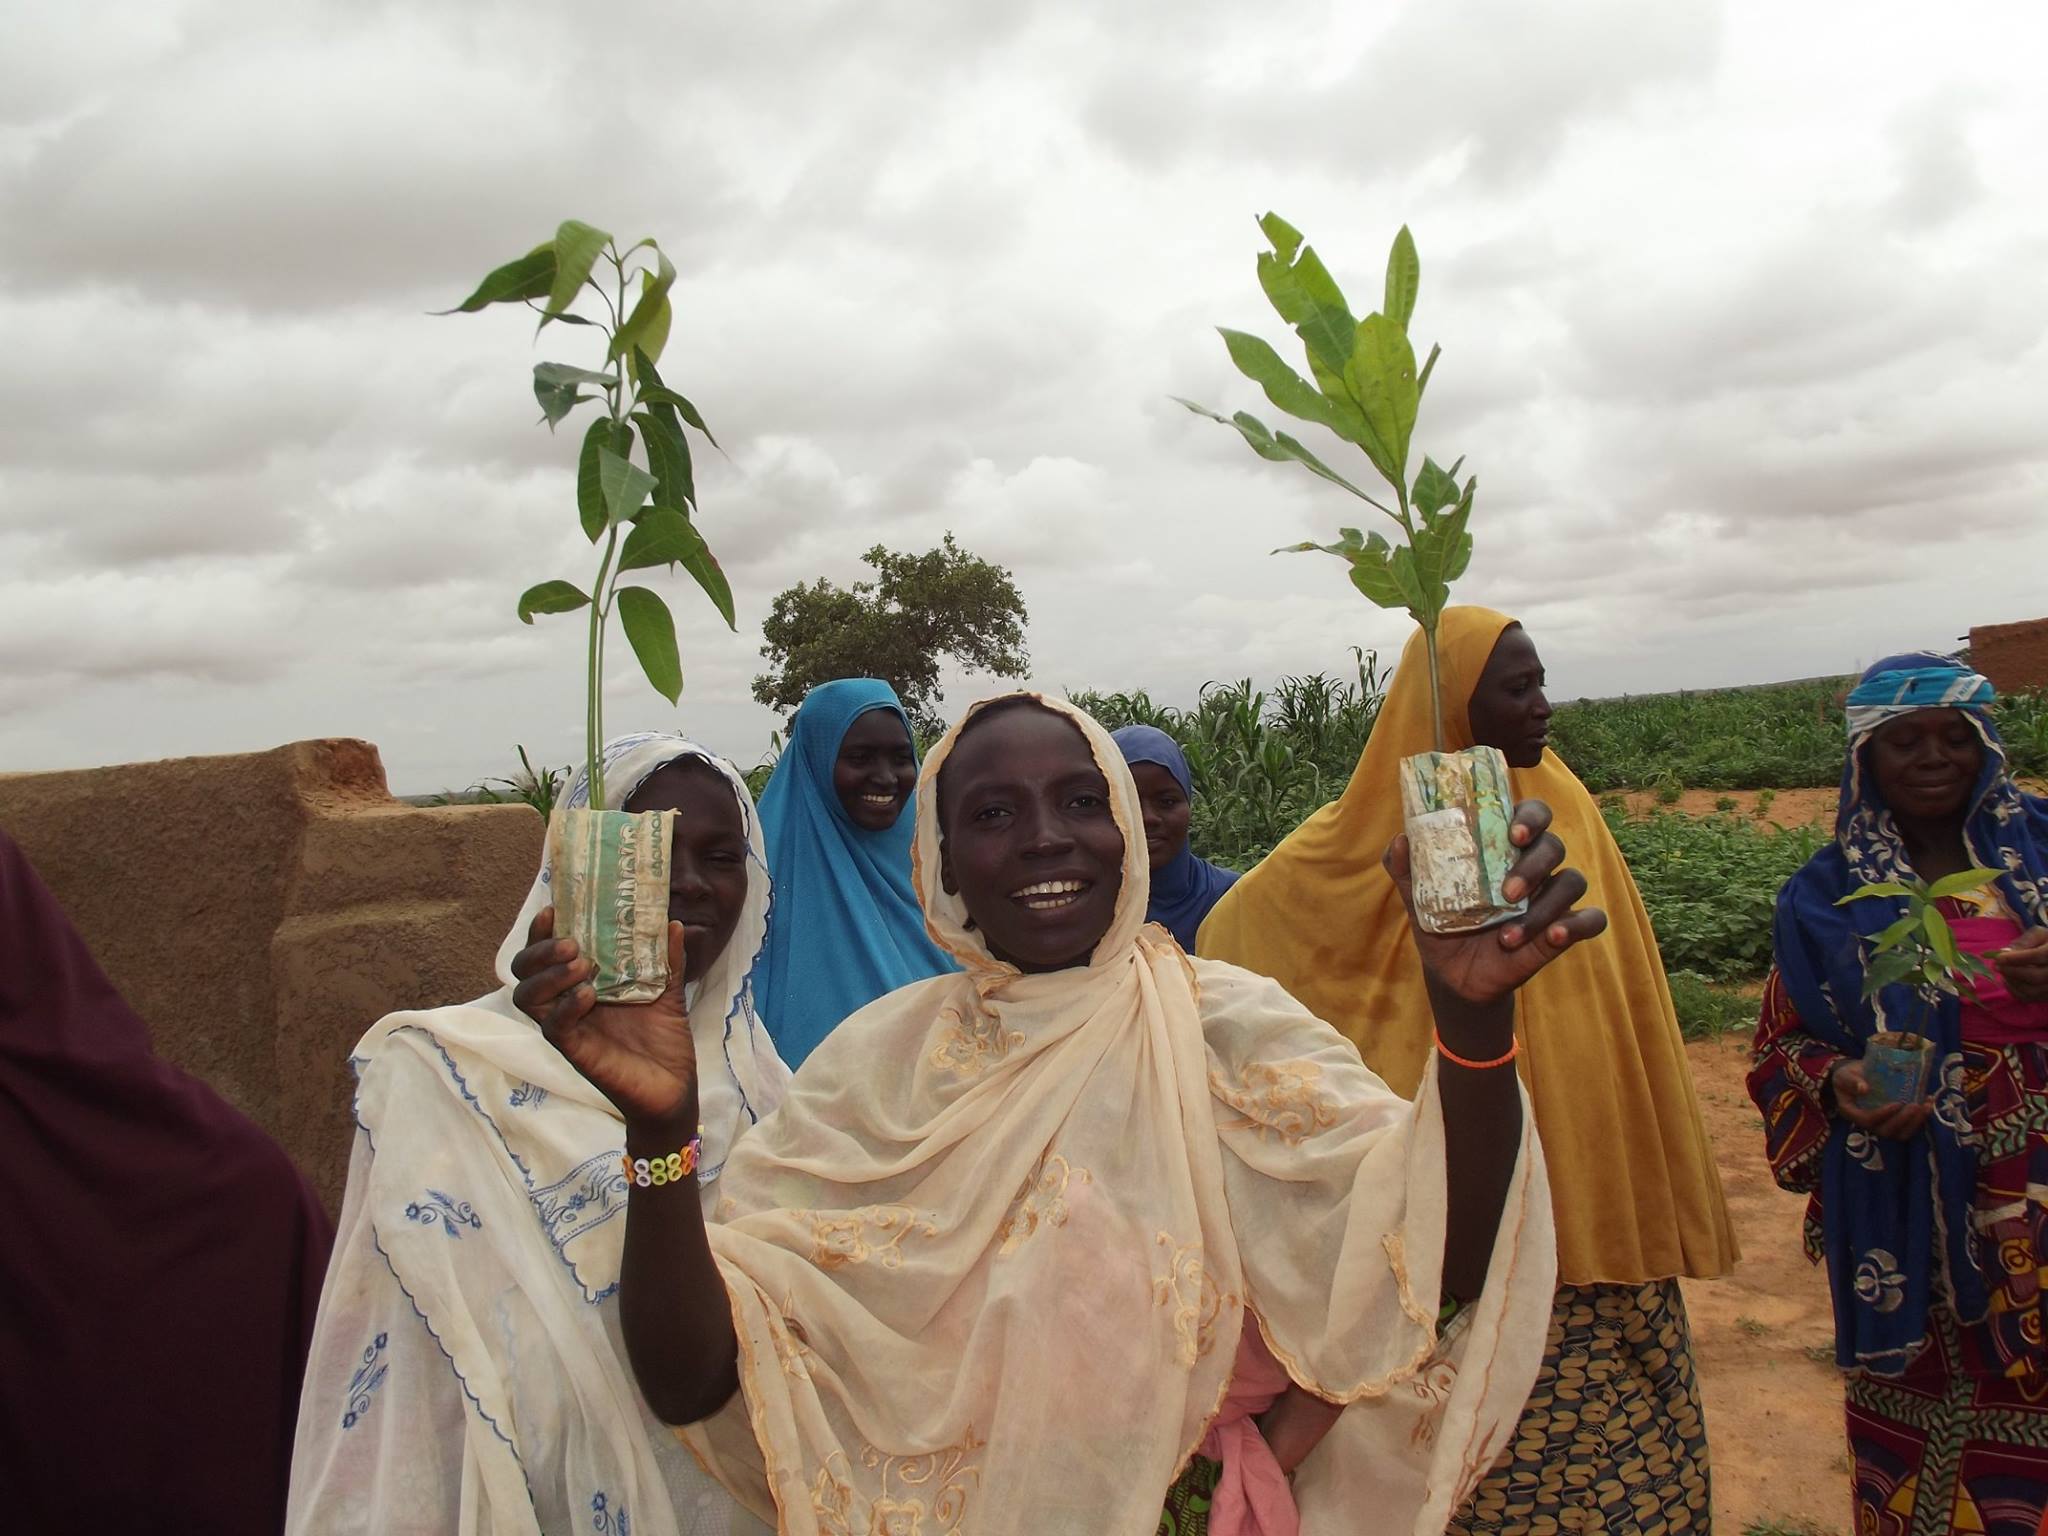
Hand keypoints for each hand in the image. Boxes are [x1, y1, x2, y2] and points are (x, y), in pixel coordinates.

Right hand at [514, 907, 698, 1128]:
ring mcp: (569, 1029)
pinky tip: (588, 995)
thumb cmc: (664, 1041)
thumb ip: (667, 959)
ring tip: (579, 963)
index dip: (541, 932)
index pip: (544, 955)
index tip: (553, 909)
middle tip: (571, 943)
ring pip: (527, 998)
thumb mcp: (668, 992)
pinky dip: (565, 1008)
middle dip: (539, 950)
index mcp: (582, 985)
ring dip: (548, 975)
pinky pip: (553, 1028)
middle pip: (524, 972)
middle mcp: (567, 1005)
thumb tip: (672, 921)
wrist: (675, 1089)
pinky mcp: (577, 1052)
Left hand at [1385, 799, 1608, 1007]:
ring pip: (1572, 882)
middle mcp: (1533, 866)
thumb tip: (1401, 841)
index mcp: (1503, 847)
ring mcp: (1551, 898)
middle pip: (1553, 845)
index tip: (1513, 834)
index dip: (1530, 817)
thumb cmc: (1442, 922)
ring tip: (1507, 935)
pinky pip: (1592, 920)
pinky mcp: (1563, 930)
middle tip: (1507, 892)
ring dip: (1546, 906)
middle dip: (1534, 865)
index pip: (1531, 814)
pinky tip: (1554, 937)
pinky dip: (1578, 926)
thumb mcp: (1417, 897)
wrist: (1452, 974)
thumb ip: (1405, 867)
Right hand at [1829, 1060, 1931, 1138]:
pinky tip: (1928, 1105)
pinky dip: (1920, 1119)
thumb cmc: (1847, 1076)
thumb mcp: (1845, 1075)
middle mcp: (1867, 1124)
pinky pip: (1908, 1127)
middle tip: (1915, 1106)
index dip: (1883, 1115)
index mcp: (1852, 1113)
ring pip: (1900, 1133)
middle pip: (1886, 1131)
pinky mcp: (1894, 1122)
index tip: (1897, 1103)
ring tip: (1926, 1107)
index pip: (1868, 1120)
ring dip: (1915, 1123)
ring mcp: (1882, 1124)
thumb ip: (1852, 1081)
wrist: (1855, 1078)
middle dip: (1902, 1120)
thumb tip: (1864, 1088)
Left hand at [1994, 928, 2047, 1002]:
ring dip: (2012, 982)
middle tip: (1997, 965)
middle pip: (2035, 977)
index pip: (2037, 956)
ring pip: (2032, 991)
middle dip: (2012, 972)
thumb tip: (2004, 952)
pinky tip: (2009, 980)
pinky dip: (2015, 991)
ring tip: (2004, 972)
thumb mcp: (2039, 935)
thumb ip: (2024, 941)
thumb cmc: (2047, 943)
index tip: (1998, 958)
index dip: (2016, 958)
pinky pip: (2029, 998)